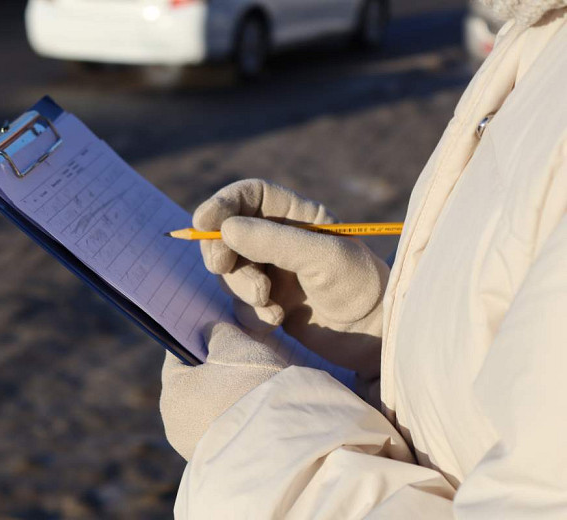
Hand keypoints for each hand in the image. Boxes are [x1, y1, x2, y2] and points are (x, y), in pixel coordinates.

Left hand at [160, 322, 285, 460]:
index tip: (213, 328)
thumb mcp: (235, 345)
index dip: (196, 338)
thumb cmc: (252, 387)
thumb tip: (211, 333)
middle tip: (240, 354)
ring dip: (227, 396)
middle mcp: (176, 425)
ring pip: (209, 410)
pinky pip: (225, 432)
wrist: (282, 445)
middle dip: (214, 369)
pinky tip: (259, 410)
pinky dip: (238, 418)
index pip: (176, 355)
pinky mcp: (219, 464)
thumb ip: (218, 332)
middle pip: (193, 384)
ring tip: (255, 384)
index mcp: (171, 394)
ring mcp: (196, 449)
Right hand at [193, 179, 388, 379]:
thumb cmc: (359, 287)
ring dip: (241, 288)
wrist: (373, 337)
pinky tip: (276, 322)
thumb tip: (226, 228)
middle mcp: (279, 240)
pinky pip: (239, 304)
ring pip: (230, 273)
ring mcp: (271, 272)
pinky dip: (251, 314)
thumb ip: (274, 241)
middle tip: (222, 268)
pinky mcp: (268, 303)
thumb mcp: (323, 257)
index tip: (203, 222)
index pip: (249, 197)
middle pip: (228, 235)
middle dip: (224, 253)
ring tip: (268, 304)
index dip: (222, 204)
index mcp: (295, 216)